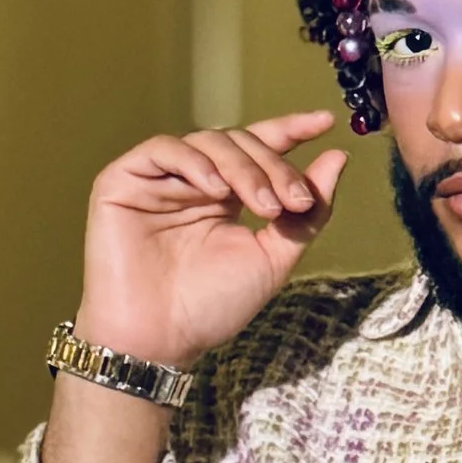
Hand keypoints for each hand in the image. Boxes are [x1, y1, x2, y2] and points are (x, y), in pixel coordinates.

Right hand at [77, 113, 349, 369]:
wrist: (160, 339)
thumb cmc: (211, 307)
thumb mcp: (273, 258)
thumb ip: (306, 213)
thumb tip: (337, 159)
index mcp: (227, 196)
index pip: (259, 148)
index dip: (290, 129)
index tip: (325, 123)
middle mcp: (194, 181)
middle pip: (240, 143)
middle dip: (273, 166)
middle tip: (292, 203)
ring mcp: (159, 179)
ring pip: (208, 141)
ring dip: (243, 167)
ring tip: (262, 206)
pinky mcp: (124, 181)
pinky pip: (163, 149)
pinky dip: (196, 163)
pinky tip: (215, 191)